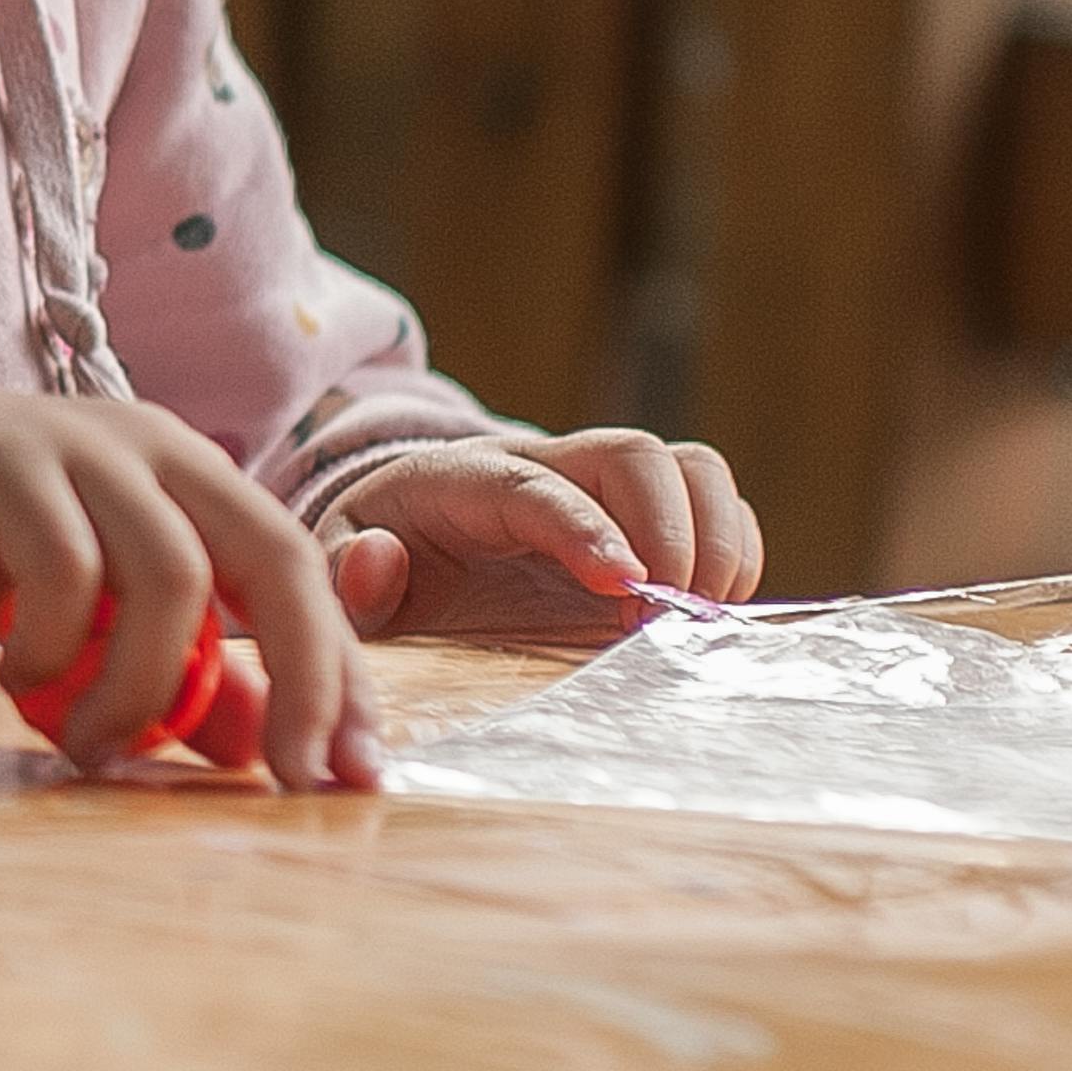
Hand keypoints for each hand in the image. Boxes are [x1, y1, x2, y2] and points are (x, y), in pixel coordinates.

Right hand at [0, 362, 375, 790]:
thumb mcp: (85, 620)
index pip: (302, 568)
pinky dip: (56, 647)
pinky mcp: (0, 458)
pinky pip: (63, 566)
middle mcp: (153, 447)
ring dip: (144, 687)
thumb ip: (173, 674)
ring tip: (90, 748)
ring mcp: (78, 443)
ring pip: (171, 574)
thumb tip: (258, 753)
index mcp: (189, 478)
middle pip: (273, 555)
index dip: (342, 672)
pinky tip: (19, 682)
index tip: (356, 773)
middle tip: (286, 779)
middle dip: (303, 677)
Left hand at [318, 431, 759, 639]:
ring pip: (689, 467)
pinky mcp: (649, 520)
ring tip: (697, 614)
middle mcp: (548, 467)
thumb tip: (376, 561)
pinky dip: (735, 551)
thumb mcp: (336, 566)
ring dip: (714, 538)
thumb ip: (345, 573)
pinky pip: (717, 504)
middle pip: (633, 454)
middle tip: (666, 616)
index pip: (534, 486)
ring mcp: (605, 490)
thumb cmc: (381, 557)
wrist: (413, 540)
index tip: (624, 587)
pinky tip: (711, 610)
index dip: (585, 530)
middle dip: (670, 530)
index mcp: (466, 479)